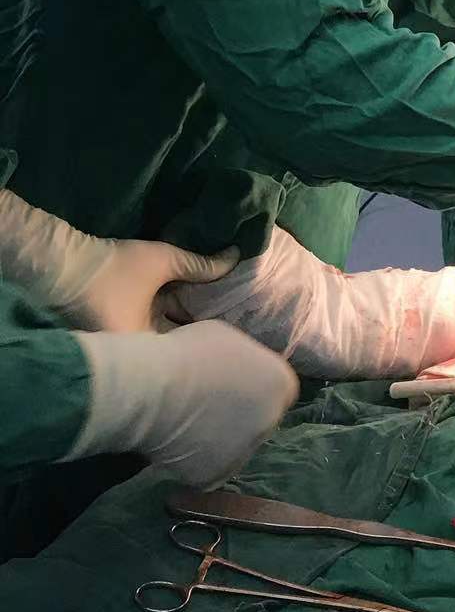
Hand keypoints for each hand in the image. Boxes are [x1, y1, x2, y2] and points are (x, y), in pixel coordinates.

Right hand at [0, 187, 237, 331]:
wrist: (61, 264)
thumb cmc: (113, 268)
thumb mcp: (163, 262)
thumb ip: (201, 264)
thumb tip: (235, 257)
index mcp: (143, 350)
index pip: (187, 348)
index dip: (210, 334)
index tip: (234, 321)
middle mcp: (132, 354)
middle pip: (175, 343)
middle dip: (197, 327)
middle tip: (230, 313)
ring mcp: (123, 341)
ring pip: (162, 334)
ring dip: (180, 319)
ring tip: (213, 305)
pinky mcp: (116, 327)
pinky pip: (148, 326)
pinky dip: (164, 315)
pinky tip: (182, 300)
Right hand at [68, 322, 298, 484]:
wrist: (153, 389)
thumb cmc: (191, 353)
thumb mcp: (229, 341)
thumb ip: (245, 361)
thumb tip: (239, 372)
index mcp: (281, 385)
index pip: (276, 391)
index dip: (253, 388)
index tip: (229, 385)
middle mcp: (270, 422)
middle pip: (258, 421)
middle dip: (237, 417)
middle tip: (206, 407)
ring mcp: (243, 453)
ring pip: (232, 449)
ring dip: (215, 441)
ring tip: (184, 426)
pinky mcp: (213, 477)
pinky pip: (204, 468)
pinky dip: (190, 460)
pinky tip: (172, 444)